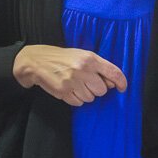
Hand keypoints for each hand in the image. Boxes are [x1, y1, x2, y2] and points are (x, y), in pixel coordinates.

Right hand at [13, 45, 127, 106]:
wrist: (36, 62)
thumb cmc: (60, 58)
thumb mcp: (81, 55)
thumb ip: (98, 67)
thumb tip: (111, 83)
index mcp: (90, 58)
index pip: (113, 72)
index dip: (121, 82)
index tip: (122, 88)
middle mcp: (83, 69)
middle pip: (102, 90)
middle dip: (96, 88)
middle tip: (85, 82)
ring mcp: (72, 81)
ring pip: (90, 98)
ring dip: (84, 94)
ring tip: (74, 84)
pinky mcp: (63, 91)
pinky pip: (78, 103)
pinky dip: (75, 99)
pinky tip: (68, 89)